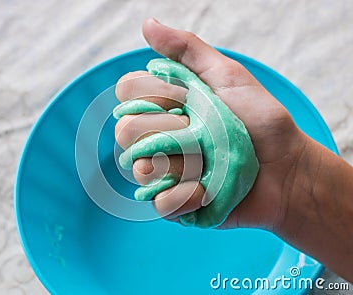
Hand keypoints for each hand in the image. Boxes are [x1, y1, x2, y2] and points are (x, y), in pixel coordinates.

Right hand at [114, 18, 306, 230]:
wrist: (287, 171)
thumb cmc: (261, 121)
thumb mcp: (228, 77)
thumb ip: (187, 50)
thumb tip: (147, 24)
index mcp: (167, 106)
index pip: (127, 94)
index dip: (151, 94)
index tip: (185, 98)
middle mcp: (160, 137)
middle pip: (126, 130)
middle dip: (166, 129)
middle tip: (201, 131)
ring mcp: (166, 171)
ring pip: (138, 166)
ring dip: (179, 162)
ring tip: (208, 162)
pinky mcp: (175, 202)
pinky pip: (158, 201)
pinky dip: (183, 196)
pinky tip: (206, 189)